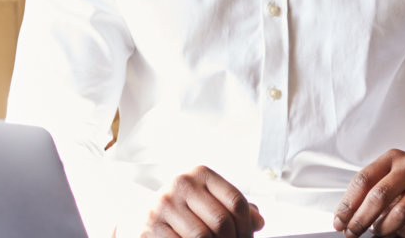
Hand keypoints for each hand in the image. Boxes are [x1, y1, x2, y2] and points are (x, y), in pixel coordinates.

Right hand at [135, 166, 265, 237]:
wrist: (145, 215)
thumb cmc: (186, 209)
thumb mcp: (210, 201)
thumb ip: (235, 208)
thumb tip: (259, 221)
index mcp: (200, 173)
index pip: (236, 201)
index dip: (247, 226)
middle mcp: (180, 183)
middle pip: (222, 221)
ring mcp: (163, 205)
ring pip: (203, 236)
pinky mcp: (151, 227)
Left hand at [334, 149, 404, 237]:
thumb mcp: (391, 180)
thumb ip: (369, 194)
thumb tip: (345, 218)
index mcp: (393, 158)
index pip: (364, 180)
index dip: (348, 204)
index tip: (339, 221)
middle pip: (379, 196)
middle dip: (361, 219)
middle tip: (353, 233)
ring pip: (400, 213)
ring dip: (385, 228)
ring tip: (380, 231)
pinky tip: (401, 232)